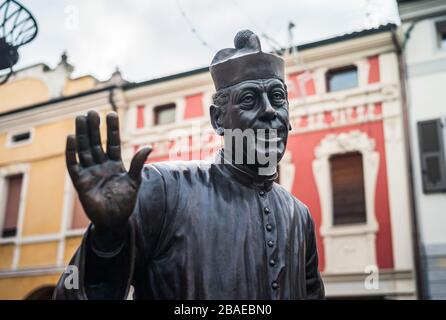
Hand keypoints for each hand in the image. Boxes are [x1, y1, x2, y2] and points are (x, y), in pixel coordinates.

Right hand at [65, 110, 150, 238]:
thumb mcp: (135, 181)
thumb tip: (149, 147)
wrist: (115, 220)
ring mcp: (90, 172)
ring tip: (81, 118)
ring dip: (83, 134)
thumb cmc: (125, 202)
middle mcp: (101, 165)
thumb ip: (138, 164)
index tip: (111, 113)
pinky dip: (71, 152)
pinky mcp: (80, 181)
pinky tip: (71, 137)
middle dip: (95, 128)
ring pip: (85, 149)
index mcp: (115, 164)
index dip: (112, 129)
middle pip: (96, 143)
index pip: (113, 142)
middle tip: (92, 112)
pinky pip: (73, 164)